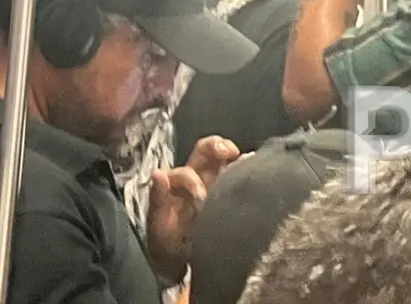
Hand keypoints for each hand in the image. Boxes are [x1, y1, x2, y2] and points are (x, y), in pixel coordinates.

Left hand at [146, 136, 238, 283]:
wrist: (183, 263)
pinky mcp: (230, 191)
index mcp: (176, 186)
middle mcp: (196, 179)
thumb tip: (158, 173)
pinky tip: (253, 172)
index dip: (192, 180)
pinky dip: (247, 167)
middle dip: (217, 146)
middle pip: (205, 150)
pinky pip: (239, 171)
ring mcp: (214, 183)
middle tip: (230, 153)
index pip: (185, 171)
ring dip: (233, 156)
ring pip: (224, 158)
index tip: (200, 198)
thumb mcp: (157, 226)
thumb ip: (157, 199)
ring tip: (243, 161)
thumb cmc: (168, 244)